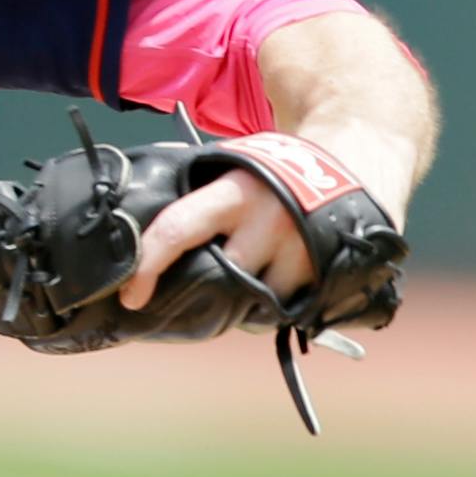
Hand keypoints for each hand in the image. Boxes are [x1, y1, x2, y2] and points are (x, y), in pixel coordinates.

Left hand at [117, 165, 313, 310]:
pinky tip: (268, 285)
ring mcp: (300, 253)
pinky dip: (268, 306)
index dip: (149, 264)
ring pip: (252, 301)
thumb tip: (139, 216)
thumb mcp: (230, 168)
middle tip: (191, 290)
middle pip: (219, 277)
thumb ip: (196, 194)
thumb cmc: (268, 173)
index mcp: (234, 194)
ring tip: (239, 281)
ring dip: (239, 301)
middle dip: (203, 288)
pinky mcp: (323, 276)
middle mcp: (268, 224)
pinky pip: (282, 308)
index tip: (132, 296)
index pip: (178, 228)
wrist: (343, 169)